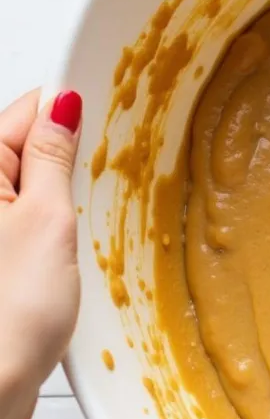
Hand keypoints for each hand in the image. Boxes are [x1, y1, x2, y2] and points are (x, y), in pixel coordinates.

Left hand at [0, 90, 81, 418]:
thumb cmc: (8, 314)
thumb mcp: (47, 220)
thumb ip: (53, 156)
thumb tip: (62, 104)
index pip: (27, 110)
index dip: (70, 112)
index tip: (109, 117)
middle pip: (28, 146)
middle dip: (70, 157)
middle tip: (95, 186)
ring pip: (35, 184)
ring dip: (66, 194)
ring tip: (80, 225)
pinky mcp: (0, 253)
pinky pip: (32, 216)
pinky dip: (58, 222)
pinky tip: (70, 246)